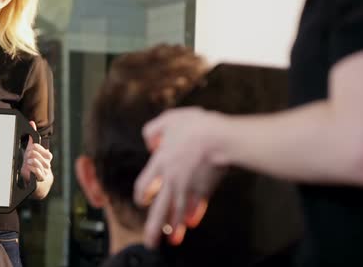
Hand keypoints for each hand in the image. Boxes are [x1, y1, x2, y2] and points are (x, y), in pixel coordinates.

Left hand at [21, 121, 52, 182]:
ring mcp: (45, 171)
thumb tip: (31, 122)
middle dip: (33, 154)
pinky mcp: (41, 178)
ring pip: (40, 163)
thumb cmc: (34, 163)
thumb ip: (32, 137)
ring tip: (27, 162)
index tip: (30, 147)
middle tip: (27, 155)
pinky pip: (39, 172)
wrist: (36, 180)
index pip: (44, 150)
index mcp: (47, 156)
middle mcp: (47, 163)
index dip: (37, 148)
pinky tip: (28, 167)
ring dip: (32, 161)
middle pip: (41, 156)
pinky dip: (33, 169)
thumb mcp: (32, 150)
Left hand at [134, 107, 225, 247]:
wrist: (220, 139)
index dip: (141, 195)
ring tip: (172, 241)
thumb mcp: (168, 120)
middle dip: (153, 228)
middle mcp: (171, 179)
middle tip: (151, 242)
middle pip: (159, 209)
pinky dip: (193, 216)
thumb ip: (153, 131)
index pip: (144, 185)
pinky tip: (191, 224)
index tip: (142, 202)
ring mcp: (188, 187)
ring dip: (174, 229)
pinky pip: (197, 207)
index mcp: (160, 162)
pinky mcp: (205, 190)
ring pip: (178, 213)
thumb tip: (151, 143)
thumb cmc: (195, 126)